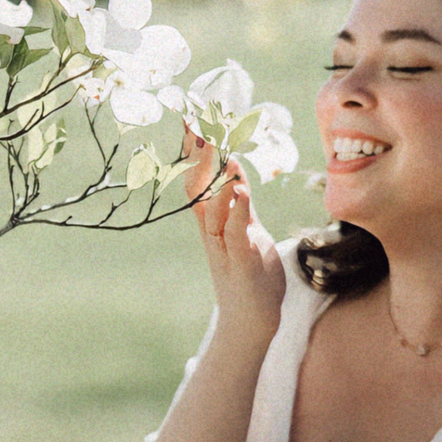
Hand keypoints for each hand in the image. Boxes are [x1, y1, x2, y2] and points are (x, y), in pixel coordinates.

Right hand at [182, 124, 284, 347]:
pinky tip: (241, 190)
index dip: (196, 151)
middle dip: (198, 156)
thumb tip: (236, 176)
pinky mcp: (241, 263)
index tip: (192, 119)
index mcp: (214, 222)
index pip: (201, 178)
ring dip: (216, 177)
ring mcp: (225, 247)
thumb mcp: (246, 234)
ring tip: (219, 148)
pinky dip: (238, 211)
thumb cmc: (250, 276)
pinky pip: (236, 233)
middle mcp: (213, 232)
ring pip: (214, 207)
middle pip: (199, 187)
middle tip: (196, 122)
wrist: (250, 322)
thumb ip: (239, 206)